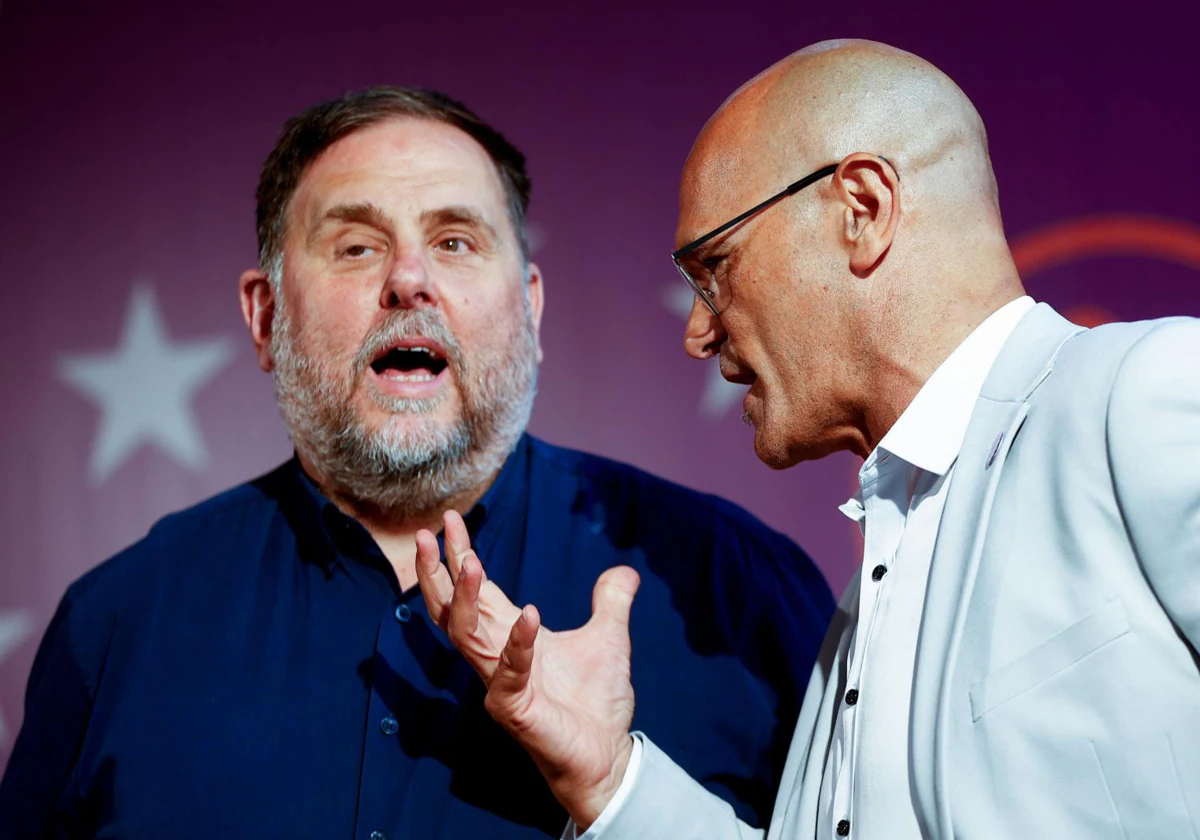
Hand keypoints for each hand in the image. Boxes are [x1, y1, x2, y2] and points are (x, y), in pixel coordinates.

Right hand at [415, 511, 640, 829]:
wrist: (608, 754)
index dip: (461, 556)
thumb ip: (611, 603)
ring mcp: (499, 682)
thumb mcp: (609, 638)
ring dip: (466, 597)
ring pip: (466, 634)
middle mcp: (495, 657)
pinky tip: (530, 615)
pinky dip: (518, 643)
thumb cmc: (597, 703)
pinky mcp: (513, 708)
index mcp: (510, 637)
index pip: (477, 591)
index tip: (451, 521)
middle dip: (438, 572)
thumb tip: (626, 572)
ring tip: (469, 560)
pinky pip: (508, 671)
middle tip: (429, 533)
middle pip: (453, 610)